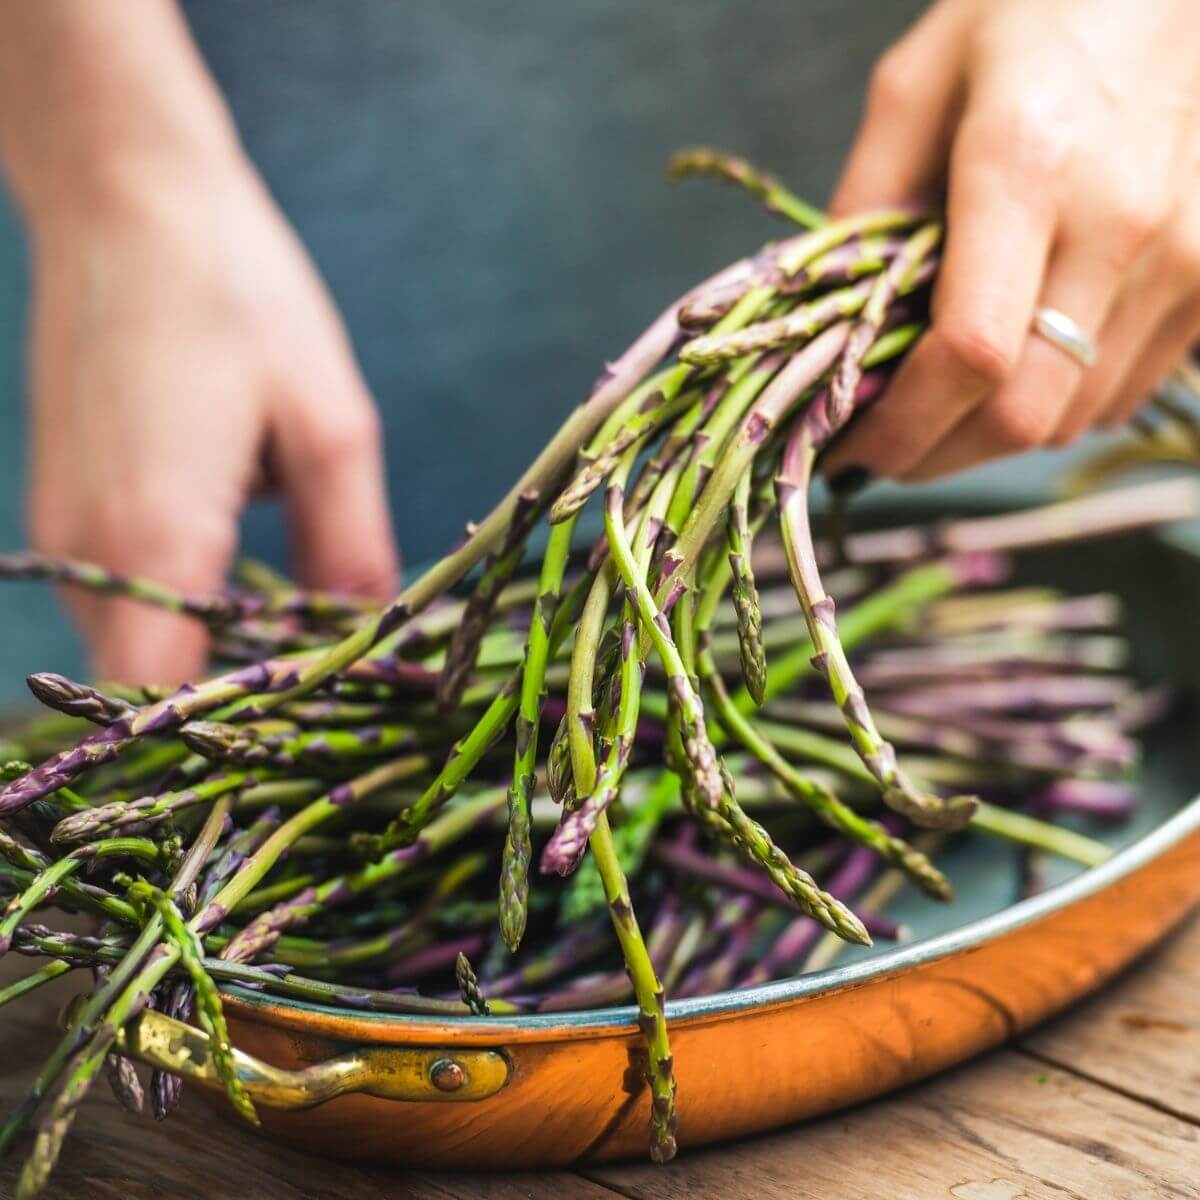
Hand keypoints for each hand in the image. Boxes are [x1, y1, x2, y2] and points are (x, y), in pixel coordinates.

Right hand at [27, 161, 397, 683]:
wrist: (128, 195)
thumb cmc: (239, 295)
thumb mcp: (331, 424)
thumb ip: (350, 544)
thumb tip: (371, 631)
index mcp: (159, 535)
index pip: (176, 699)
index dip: (246, 729)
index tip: (319, 723)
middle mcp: (90, 548)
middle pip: (154, 684)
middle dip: (237, 698)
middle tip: (327, 679)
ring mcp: (63, 528)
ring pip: (135, 646)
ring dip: (209, 653)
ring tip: (297, 629)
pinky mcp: (61, 503)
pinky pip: (122, 599)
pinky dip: (180, 610)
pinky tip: (243, 576)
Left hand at [822, 0, 1199, 480]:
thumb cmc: (1031, 11)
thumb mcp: (914, 83)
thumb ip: (864, 204)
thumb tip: (827, 318)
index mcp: (1027, 167)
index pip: (967, 353)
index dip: (902, 426)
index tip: (849, 446)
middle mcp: (1119, 224)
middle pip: (1022, 412)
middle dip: (935, 455)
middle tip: (881, 451)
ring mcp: (1183, 257)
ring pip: (1072, 417)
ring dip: (988, 440)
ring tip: (936, 414)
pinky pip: (1120, 392)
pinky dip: (1053, 409)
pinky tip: (1012, 376)